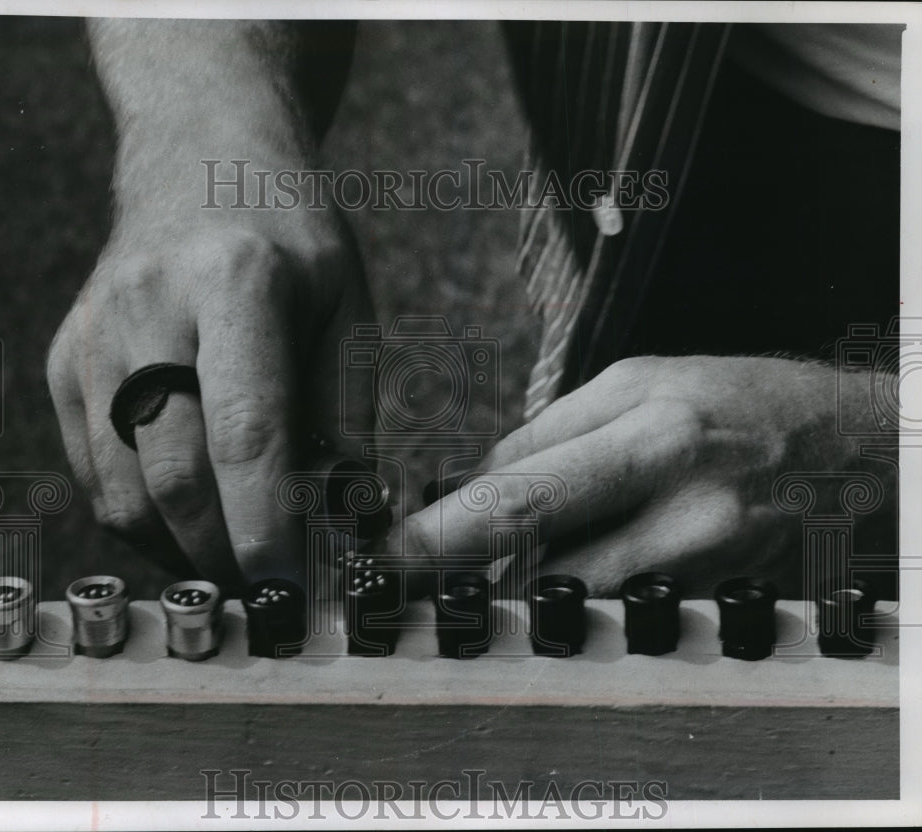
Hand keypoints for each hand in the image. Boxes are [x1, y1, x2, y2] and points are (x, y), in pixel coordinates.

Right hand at [46, 20, 369, 587]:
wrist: (197, 161)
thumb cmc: (291, 237)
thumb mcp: (349, 304)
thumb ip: (346, 409)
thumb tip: (343, 513)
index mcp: (237, 284)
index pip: (247, 434)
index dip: (268, 527)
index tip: (293, 588)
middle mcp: (149, 309)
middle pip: (175, 478)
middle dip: (225, 555)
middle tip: (270, 587)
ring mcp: (93, 336)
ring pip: (123, 493)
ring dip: (181, 549)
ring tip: (234, 556)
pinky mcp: (64, 360)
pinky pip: (96, 474)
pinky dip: (144, 519)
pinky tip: (190, 517)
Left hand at [390, 356, 895, 596]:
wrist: (840, 443)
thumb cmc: (731, 396)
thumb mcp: (633, 383)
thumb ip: (548, 436)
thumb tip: (475, 484)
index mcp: (652, 435)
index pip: (523, 494)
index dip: (445, 529)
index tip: (394, 551)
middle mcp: (679, 510)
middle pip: (539, 561)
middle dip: (466, 567)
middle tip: (414, 566)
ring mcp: (697, 564)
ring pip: (570, 594)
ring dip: (519, 578)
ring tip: (494, 554)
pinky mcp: (704, 593)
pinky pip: (611, 601)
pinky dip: (571, 585)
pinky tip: (565, 559)